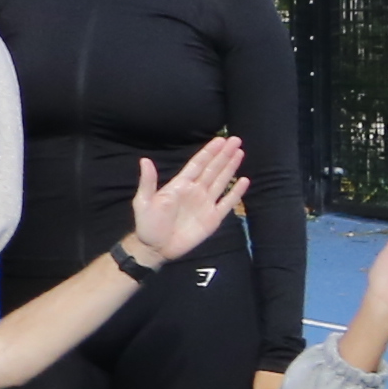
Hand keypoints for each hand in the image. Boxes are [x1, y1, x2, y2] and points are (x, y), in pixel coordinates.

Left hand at [123, 133, 249, 269]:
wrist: (156, 248)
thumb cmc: (147, 224)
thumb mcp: (143, 201)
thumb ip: (148, 181)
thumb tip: (145, 160)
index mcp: (180, 185)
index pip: (197, 165)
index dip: (209, 152)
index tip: (220, 140)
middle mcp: (195, 191)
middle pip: (213, 169)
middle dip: (224, 155)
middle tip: (236, 140)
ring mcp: (205, 204)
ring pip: (221, 181)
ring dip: (230, 167)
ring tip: (240, 153)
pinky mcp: (213, 218)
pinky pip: (227, 203)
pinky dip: (236, 192)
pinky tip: (244, 180)